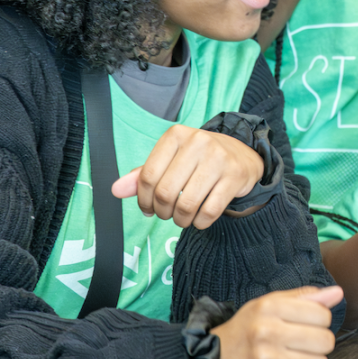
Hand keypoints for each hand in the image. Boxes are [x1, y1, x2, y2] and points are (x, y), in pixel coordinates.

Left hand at [113, 122, 267, 228]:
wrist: (242, 155)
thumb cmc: (198, 160)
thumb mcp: (169, 160)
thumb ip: (142, 176)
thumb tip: (115, 190)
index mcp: (176, 135)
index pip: (148, 177)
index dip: (143, 200)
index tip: (148, 208)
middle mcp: (198, 142)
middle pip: (165, 193)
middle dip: (162, 212)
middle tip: (166, 214)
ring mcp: (219, 158)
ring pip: (186, 205)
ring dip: (180, 220)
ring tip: (182, 218)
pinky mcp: (235, 176)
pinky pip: (209, 212)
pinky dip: (200, 223)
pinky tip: (199, 218)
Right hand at [213, 285, 341, 358]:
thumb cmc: (245, 331)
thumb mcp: (269, 304)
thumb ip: (304, 297)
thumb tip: (337, 293)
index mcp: (269, 308)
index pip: (322, 314)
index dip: (321, 321)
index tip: (309, 324)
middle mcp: (268, 332)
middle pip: (325, 341)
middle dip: (319, 344)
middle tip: (303, 344)